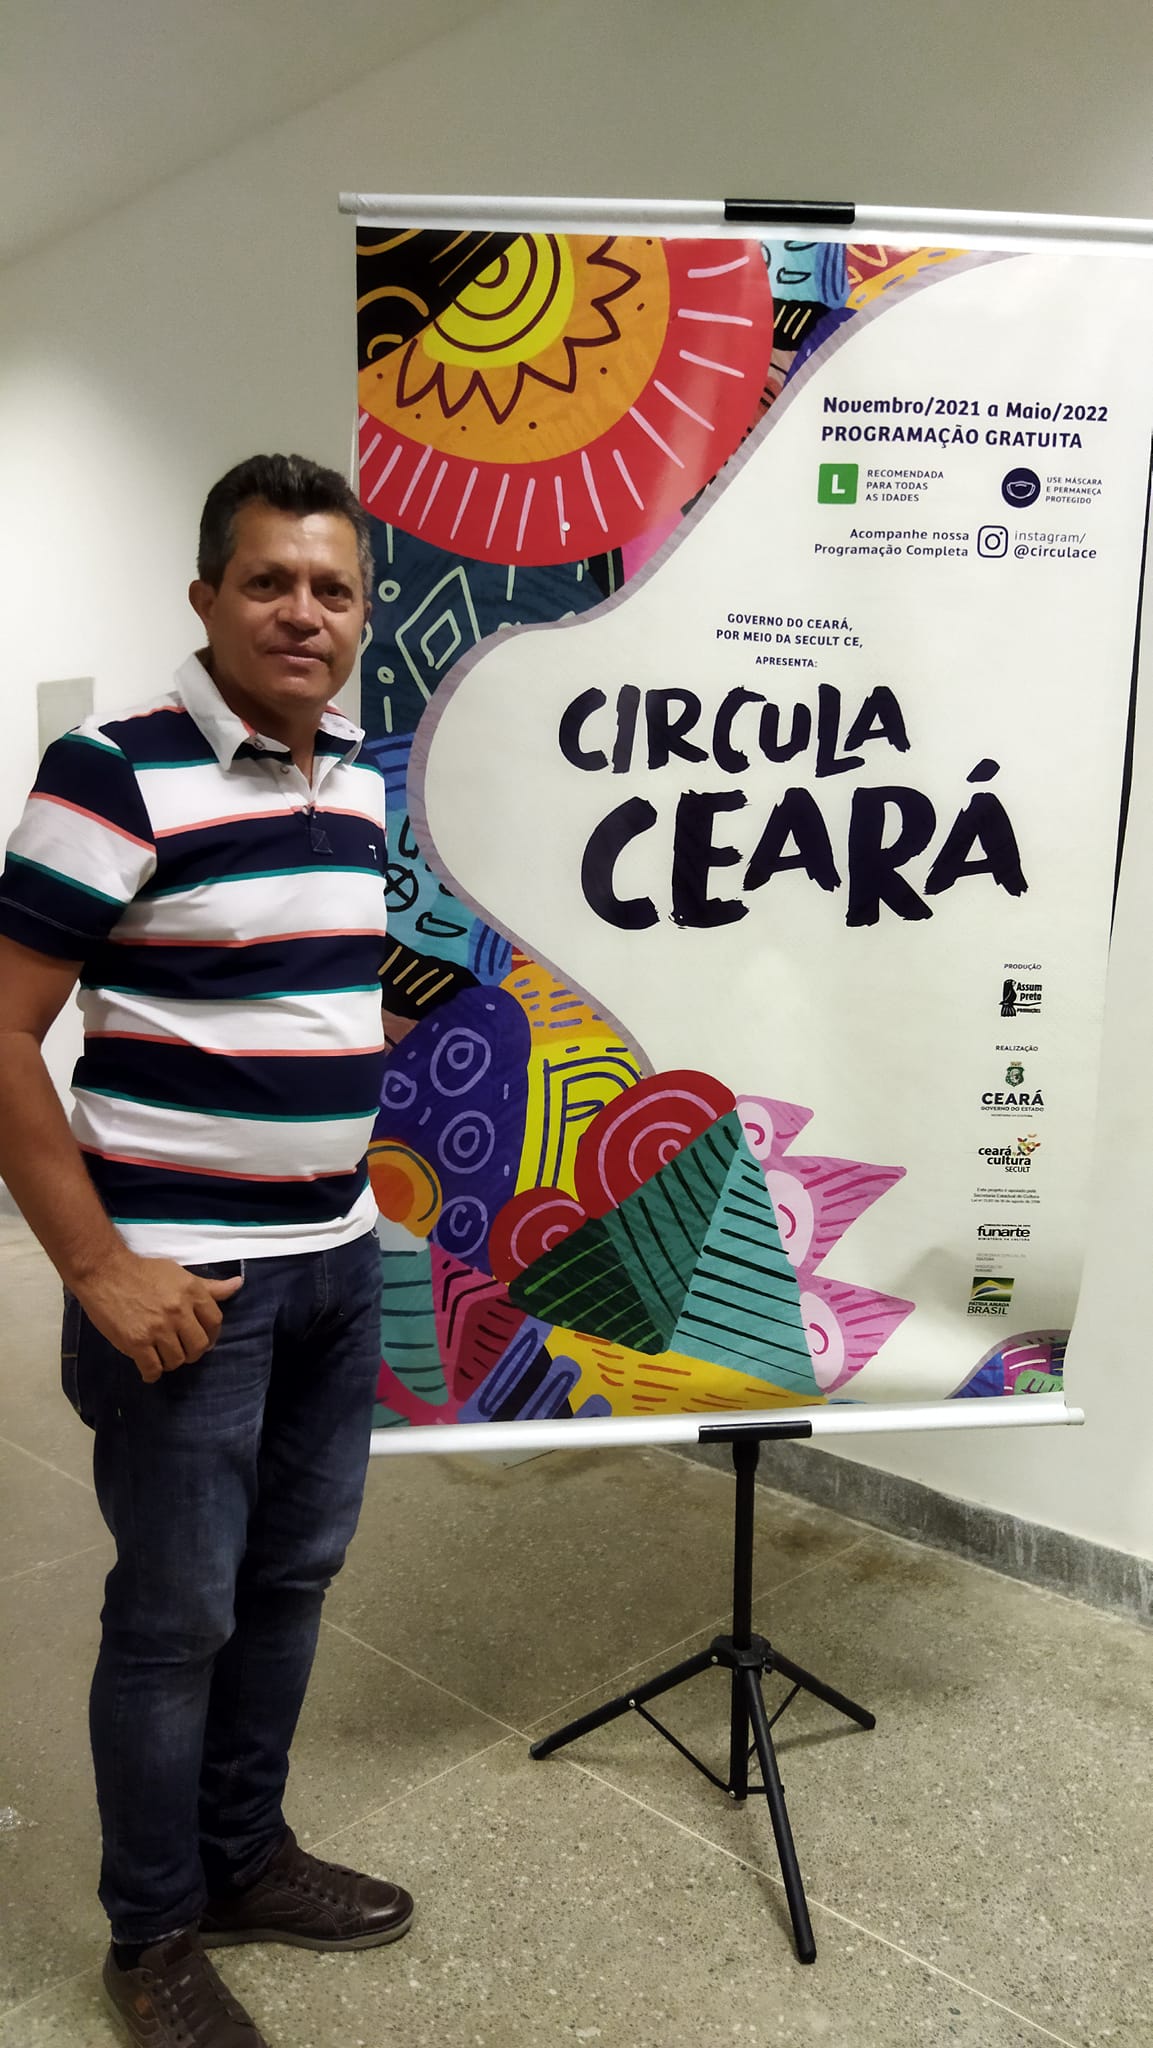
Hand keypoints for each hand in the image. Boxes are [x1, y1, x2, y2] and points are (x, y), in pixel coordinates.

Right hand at [73, 1253, 244, 1382]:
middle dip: (192, 1352)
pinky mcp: (136, 1343)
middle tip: (180, 1348)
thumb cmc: (143, 1271)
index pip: (215, 1322)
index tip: (201, 1338)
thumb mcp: (179, 1273)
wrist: (104, 1271)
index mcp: (192, 1292)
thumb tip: (238, 1285)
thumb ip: (208, 1286)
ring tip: (161, 1354)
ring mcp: (158, 1329)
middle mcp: (178, 1311)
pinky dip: (152, 1372)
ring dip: (170, 1361)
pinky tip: (148, 1367)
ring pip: (177, 1360)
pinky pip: (153, 1369)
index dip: (210, 1334)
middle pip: (198, 1347)